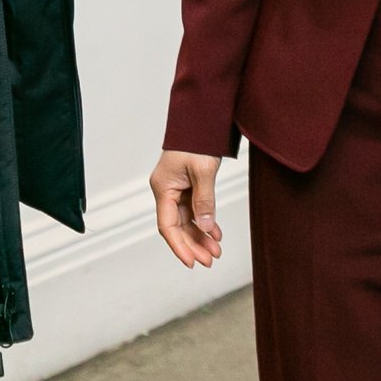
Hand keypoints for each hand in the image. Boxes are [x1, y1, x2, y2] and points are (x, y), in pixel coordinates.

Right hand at [151, 149, 223, 268]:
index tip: (191, 262)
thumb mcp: (203, 169)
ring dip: (201, 237)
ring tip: (216, 252)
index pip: (168, 225)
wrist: (201, 118)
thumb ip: (205, 199)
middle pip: (177, 227)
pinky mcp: (188, 187)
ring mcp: (177, 190)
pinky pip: (195, 211)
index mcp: (163, 188)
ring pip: (187, 221)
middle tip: (209, 261)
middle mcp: (167, 191)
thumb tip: (206, 228)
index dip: (179, 246)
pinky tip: (216, 235)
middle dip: (193, 245)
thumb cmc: (197, 139)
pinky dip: (205, 223)